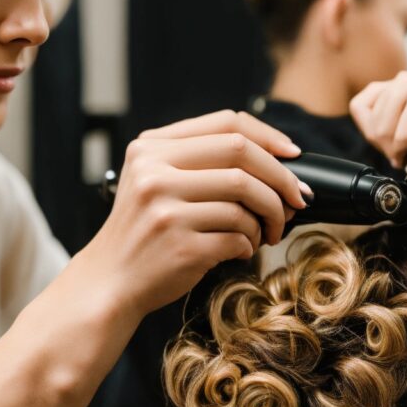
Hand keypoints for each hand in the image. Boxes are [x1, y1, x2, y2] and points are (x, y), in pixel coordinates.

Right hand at [96, 110, 310, 315]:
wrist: (110, 281)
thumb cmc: (144, 233)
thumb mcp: (154, 182)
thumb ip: (197, 162)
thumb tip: (276, 159)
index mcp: (151, 148)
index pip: (226, 124)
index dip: (269, 137)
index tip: (293, 155)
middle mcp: (155, 173)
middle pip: (242, 155)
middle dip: (281, 179)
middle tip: (297, 200)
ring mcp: (166, 210)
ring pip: (244, 200)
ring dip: (268, 219)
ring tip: (266, 233)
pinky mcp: (181, 245)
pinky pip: (237, 237)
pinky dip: (249, 245)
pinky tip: (240, 250)